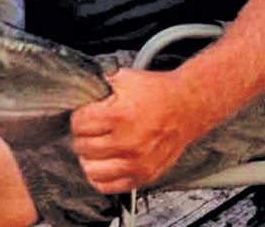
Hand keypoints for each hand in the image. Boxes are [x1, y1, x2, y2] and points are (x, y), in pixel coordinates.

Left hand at [71, 68, 197, 193]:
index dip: (77, 116)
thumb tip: (79, 91)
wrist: (187, 107)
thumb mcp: (125, 78)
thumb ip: (100, 85)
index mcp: (120, 116)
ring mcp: (137, 162)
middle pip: (82, 146)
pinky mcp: (144, 175)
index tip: (82, 114)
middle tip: (85, 129)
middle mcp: (128, 142)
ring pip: (91, 170)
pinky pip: (109, 186)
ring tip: (91, 146)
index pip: (80, 123)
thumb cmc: (157, 92)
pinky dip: (99, 176)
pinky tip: (101, 162)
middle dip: (80, 136)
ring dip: (86, 157)